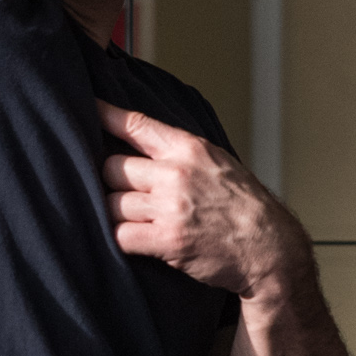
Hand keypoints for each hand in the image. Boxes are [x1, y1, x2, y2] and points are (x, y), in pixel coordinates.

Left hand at [98, 104, 292, 296]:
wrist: (269, 247)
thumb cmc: (243, 205)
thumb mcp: (217, 162)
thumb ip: (179, 152)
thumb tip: (139, 142)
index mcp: (188, 148)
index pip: (135, 124)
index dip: (105, 115)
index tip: (86, 108)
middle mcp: (176, 173)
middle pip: (113, 167)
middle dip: (113, 182)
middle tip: (127, 194)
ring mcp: (170, 207)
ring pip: (112, 203)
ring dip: (117, 214)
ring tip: (137, 220)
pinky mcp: (166, 240)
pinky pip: (120, 234)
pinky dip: (122, 238)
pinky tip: (135, 240)